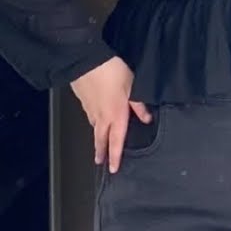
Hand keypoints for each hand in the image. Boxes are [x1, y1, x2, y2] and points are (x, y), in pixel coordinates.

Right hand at [69, 56, 150, 173]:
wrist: (86, 62)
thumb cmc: (112, 73)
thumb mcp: (133, 87)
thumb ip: (139, 105)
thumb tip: (147, 119)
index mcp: (116, 114)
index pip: (117, 140)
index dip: (116, 155)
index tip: (114, 168)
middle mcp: (101, 116)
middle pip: (101, 139)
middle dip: (101, 152)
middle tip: (100, 162)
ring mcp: (90, 109)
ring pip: (95, 128)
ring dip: (97, 139)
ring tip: (99, 146)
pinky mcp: (83, 102)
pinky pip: (90, 117)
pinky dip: (94, 124)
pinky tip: (95, 122)